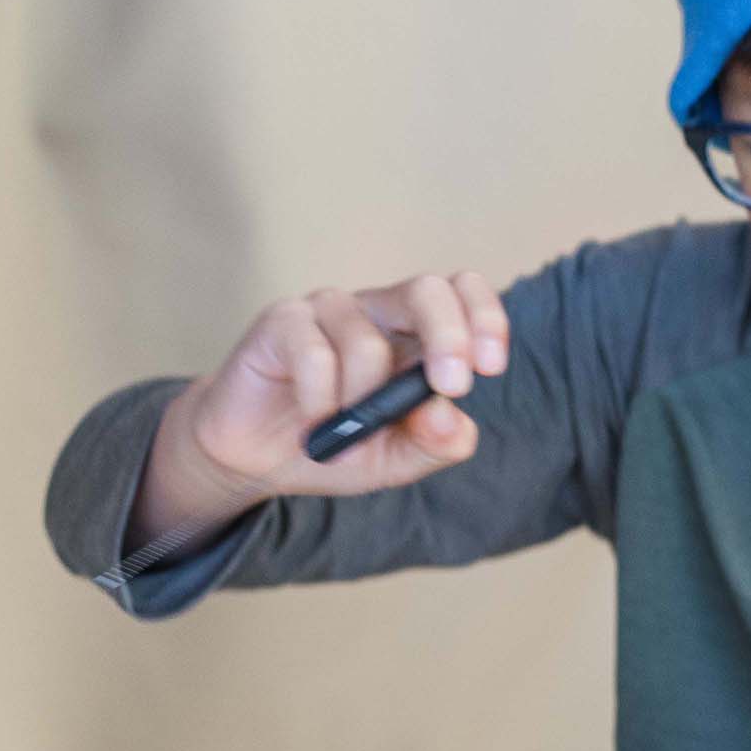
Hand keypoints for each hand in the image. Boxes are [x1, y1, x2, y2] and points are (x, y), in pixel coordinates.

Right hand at [131, 272, 509, 546]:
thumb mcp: (400, 459)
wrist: (259, 460)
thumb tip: (450, 416)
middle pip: (427, 290)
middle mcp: (378, 312)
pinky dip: (320, 401)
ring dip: (361, 402)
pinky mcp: (281, 320)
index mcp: (417, 334)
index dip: (485, 318)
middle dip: (449, 338)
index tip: (490, 367)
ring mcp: (328, 311)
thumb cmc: (338, 444)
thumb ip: (437, 443)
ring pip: (367, 342)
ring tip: (341, 432)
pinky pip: (314, 354)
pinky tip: (312, 420)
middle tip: (451, 387)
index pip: (462, 292)